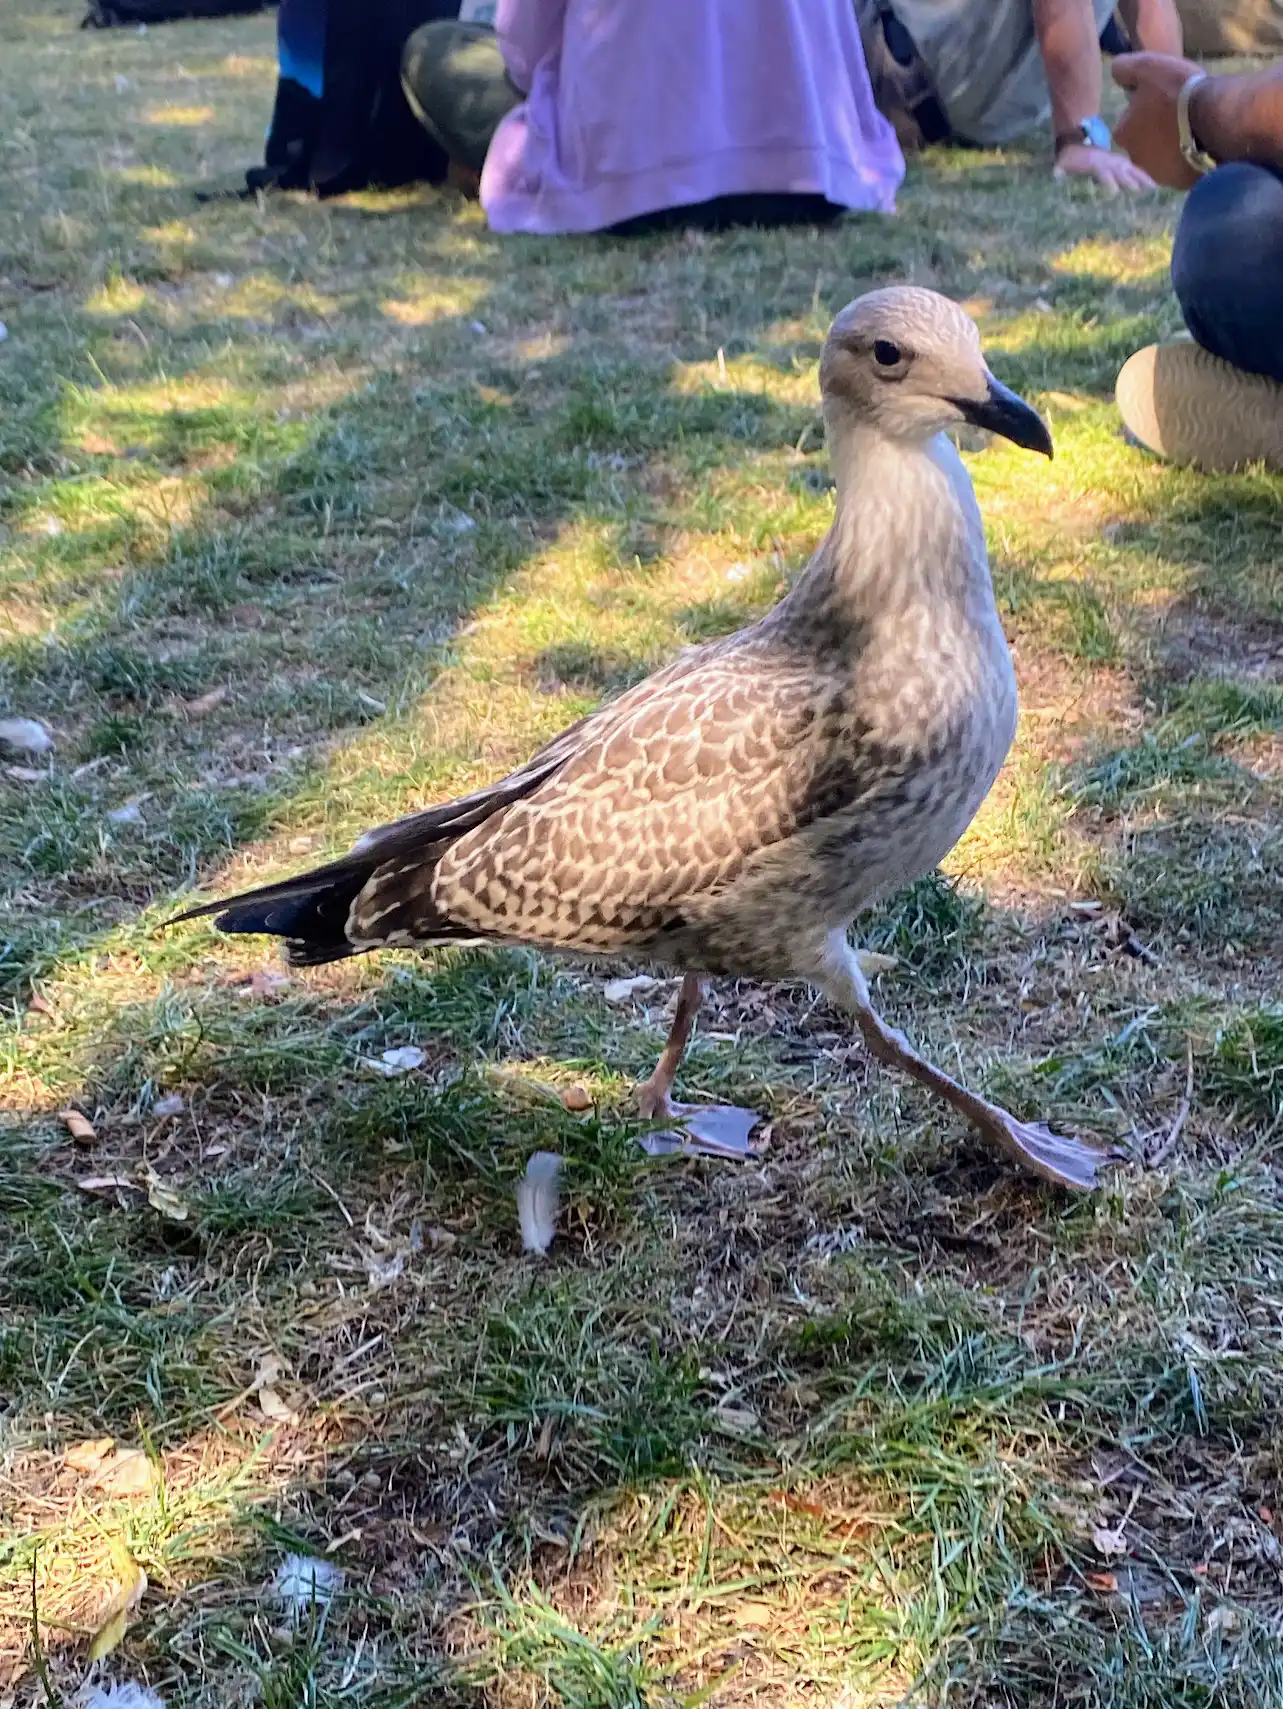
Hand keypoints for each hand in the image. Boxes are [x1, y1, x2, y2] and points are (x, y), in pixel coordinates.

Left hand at [1052, 140, 1156, 192]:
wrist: (1077, 141)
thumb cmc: (1069, 157)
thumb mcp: (1062, 163)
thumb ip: (1059, 170)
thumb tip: (1056, 174)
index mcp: (1096, 164)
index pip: (1105, 174)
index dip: (1109, 183)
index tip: (1113, 194)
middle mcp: (1109, 162)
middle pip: (1122, 172)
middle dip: (1130, 181)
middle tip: (1140, 192)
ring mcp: (1116, 161)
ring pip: (1132, 170)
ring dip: (1143, 178)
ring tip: (1154, 188)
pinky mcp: (1120, 162)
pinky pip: (1134, 169)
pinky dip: (1142, 175)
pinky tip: (1151, 185)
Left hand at [1112, 50, 1206, 187]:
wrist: (1215, 119)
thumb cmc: (1177, 91)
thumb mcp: (1147, 67)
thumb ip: (1125, 68)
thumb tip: (1116, 71)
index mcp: (1123, 134)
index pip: (1129, 120)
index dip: (1145, 107)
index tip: (1163, 98)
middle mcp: (1135, 160)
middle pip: (1145, 140)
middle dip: (1158, 128)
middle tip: (1180, 112)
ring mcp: (1159, 174)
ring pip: (1163, 155)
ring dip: (1174, 143)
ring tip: (1194, 126)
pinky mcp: (1181, 183)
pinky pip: (1182, 166)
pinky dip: (1189, 155)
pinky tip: (1202, 142)